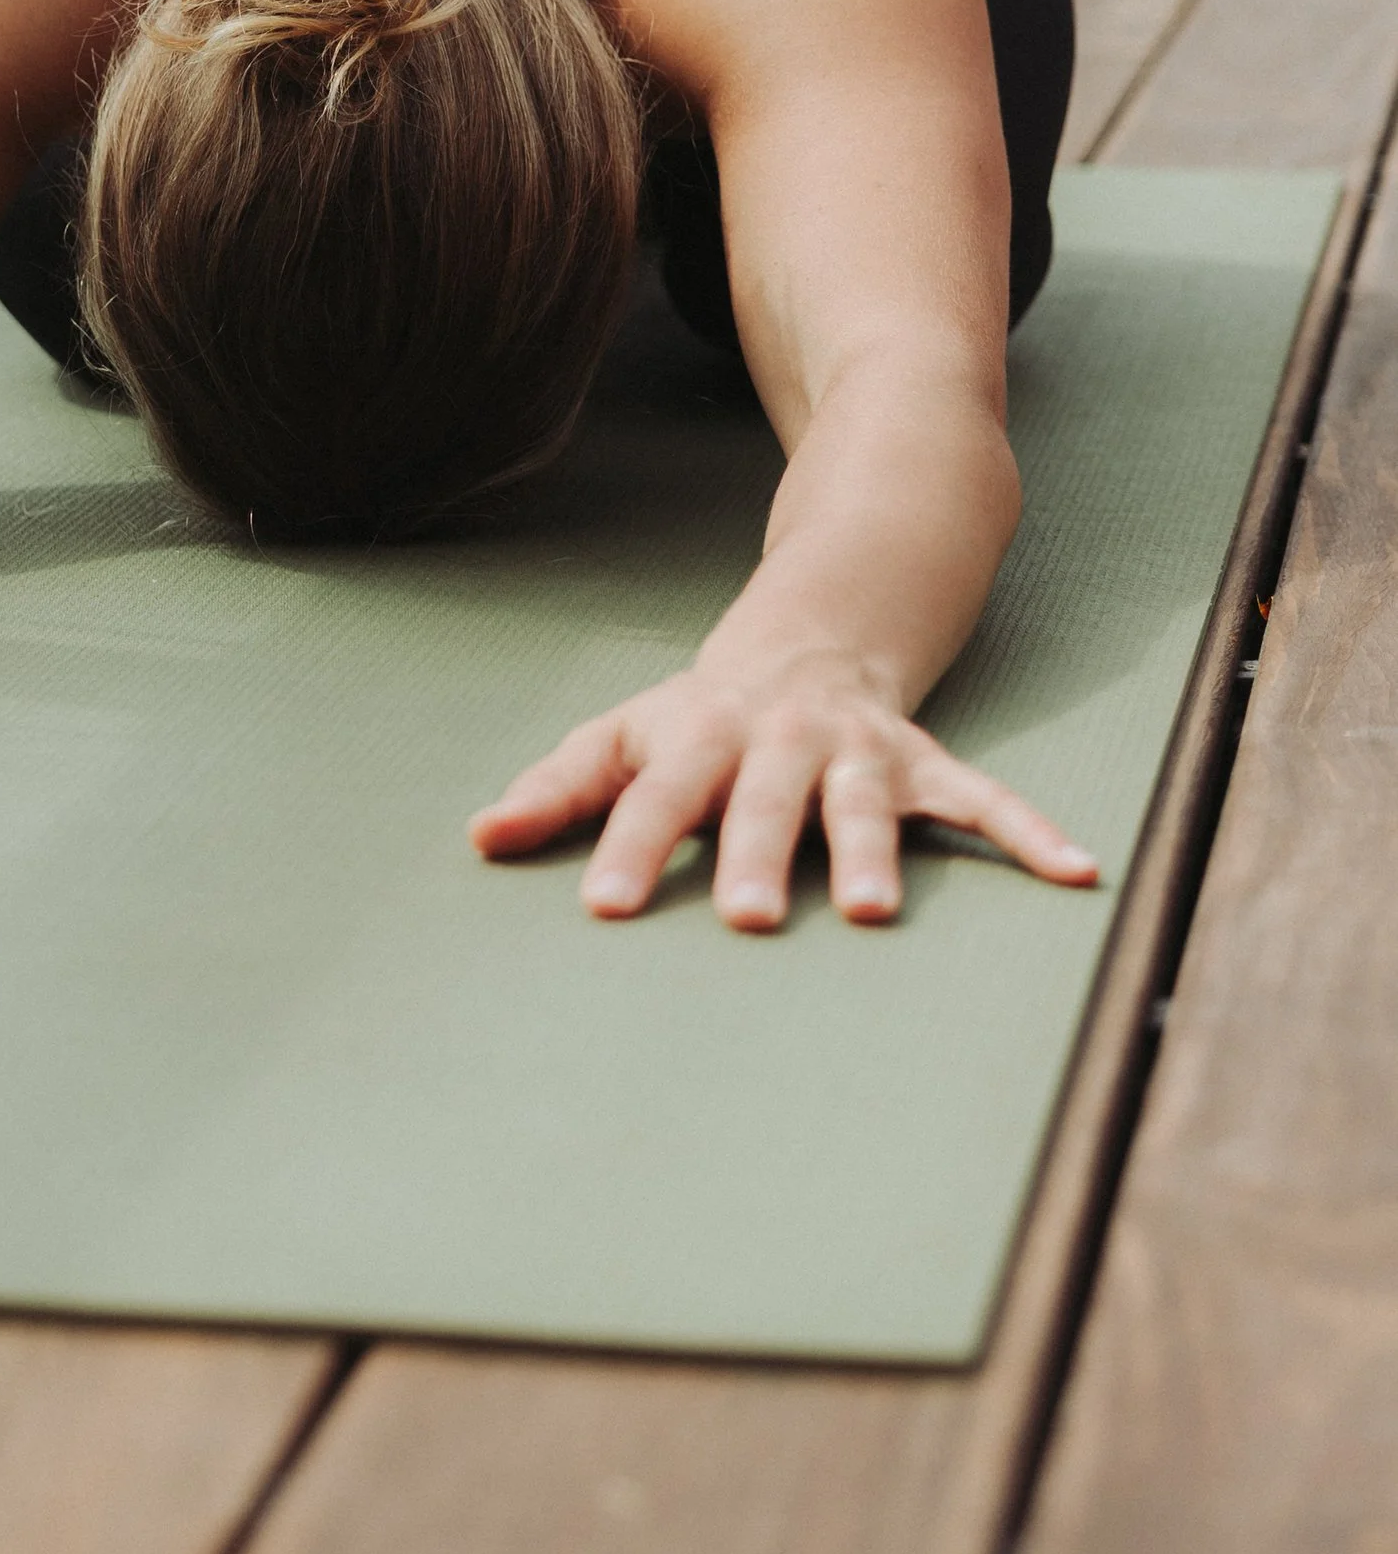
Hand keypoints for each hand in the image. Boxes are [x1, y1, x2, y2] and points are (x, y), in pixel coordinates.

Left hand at [469, 652, 1097, 931]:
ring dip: (872, 852)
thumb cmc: (699, 717)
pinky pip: (982, 797)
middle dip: (758, 854)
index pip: (656, 798)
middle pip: (765, 802)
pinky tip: (1075, 874)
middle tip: (749, 918)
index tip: (605, 908)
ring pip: (865, 801)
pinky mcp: (923, 761)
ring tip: (873, 914)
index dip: (632, 849)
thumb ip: (559, 789)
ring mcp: (858, 748)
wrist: (811, 635)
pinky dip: (1028, 832)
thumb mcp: (625, 737)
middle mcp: (780, 741)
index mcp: (701, 738)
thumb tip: (479, 837)